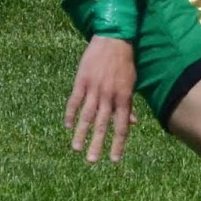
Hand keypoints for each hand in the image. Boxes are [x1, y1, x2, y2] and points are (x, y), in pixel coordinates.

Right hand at [64, 35, 137, 162]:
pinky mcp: (81, 81)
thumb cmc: (126, 63)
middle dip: (97, 144)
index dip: (118, 144)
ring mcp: (94, 89)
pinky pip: (74, 101)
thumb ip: (129, 104)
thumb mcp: (132, 84)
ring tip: (76, 149)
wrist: (115, 39)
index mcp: (124, 98)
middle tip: (92, 161)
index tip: (114, 159)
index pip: (121, 127)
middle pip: (102, 125)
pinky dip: (71, 114)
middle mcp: (109, 96)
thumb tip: (132, 123)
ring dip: (81, 134)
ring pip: (86, 116)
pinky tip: (68, 126)